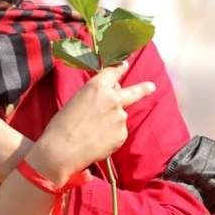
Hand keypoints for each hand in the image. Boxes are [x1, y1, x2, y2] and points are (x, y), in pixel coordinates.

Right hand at [28, 63, 155, 183]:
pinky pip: (119, 132)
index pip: (113, 72)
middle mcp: (113, 98)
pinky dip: (110, 136)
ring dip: (112, 121)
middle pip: (133, 92)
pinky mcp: (122, 134)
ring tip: (92, 132)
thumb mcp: (76, 101)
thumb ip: (95, 96)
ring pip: (120, 116)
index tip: (125, 65)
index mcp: (97, 86)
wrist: (62, 150)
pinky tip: (96, 140)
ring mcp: (120, 116)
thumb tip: (108, 97)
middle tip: (151, 87)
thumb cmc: (62, 126)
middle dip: (144, 89)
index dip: (119, 68)